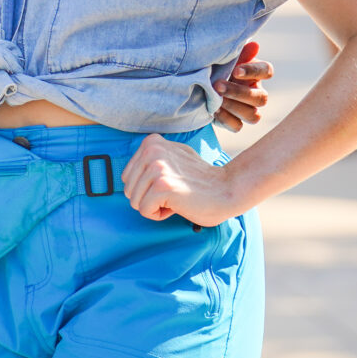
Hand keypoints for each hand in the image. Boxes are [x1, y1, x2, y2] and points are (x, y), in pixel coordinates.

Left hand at [122, 133, 243, 227]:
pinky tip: (177, 206)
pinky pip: (144, 210)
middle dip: (149, 198)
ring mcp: (156, 168)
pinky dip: (159, 215)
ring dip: (155, 206)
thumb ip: (154, 159)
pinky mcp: (162, 186)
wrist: (229, 190)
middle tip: (174, 193)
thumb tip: (130, 174)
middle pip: (129, 189)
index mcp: (151, 143)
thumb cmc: (202, 180)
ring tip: (176, 198)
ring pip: (134, 201)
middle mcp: (151, 151)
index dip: (147, 188)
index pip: (127, 176)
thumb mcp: (175, 157)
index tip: (170, 184)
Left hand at [212, 42, 270, 131]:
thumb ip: (239, 54)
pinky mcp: (235, 123)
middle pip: (261, 98)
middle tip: (218, 85)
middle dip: (239, 92)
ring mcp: (247, 110)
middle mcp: (256, 93)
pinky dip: (226, 119)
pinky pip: (237, 126)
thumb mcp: (224, 60)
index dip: (253, 71)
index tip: (235, 70)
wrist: (197, 84)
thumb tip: (255, 45)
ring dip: (233, 106)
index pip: (266, 71)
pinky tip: (213, 110)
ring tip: (216, 98)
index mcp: (255, 74)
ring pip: (253, 115)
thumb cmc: (214, 67)